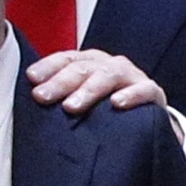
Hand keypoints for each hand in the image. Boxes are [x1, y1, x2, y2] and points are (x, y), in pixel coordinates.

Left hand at [26, 48, 165, 116]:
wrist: (149, 126)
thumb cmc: (109, 113)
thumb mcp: (84, 103)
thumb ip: (62, 99)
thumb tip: (31, 102)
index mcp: (91, 64)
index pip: (67, 59)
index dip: (48, 67)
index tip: (31, 78)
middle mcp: (110, 66)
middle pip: (83, 67)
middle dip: (61, 81)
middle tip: (42, 97)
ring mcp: (132, 78)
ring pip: (110, 75)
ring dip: (89, 89)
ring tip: (71, 107)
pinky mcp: (153, 94)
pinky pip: (145, 90)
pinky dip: (131, 95)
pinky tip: (117, 104)